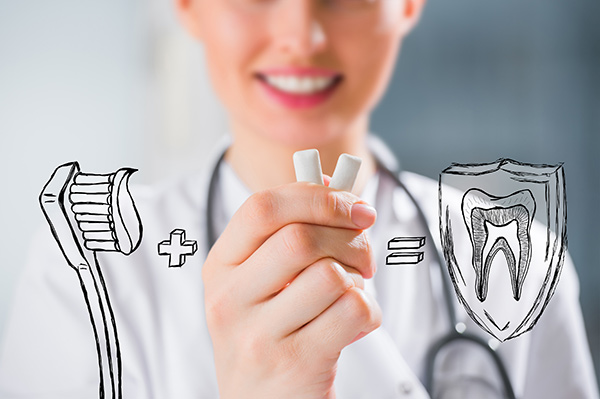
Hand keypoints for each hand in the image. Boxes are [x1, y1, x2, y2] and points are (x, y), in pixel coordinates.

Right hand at [202, 182, 381, 398]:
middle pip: (301, 238)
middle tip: (364, 254)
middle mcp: (230, 299)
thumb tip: (330, 182)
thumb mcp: (262, 282)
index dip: (316, 196)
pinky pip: (352, 311)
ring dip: (358, 278)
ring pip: (330, 275)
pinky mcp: (295, 363)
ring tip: (351, 292)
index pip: (263, 207)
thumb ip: (291, 230)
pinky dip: (369, 310)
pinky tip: (354, 323)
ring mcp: (258, 335)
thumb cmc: (270, 333)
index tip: (353, 206)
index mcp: (220, 267)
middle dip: (349, 238)